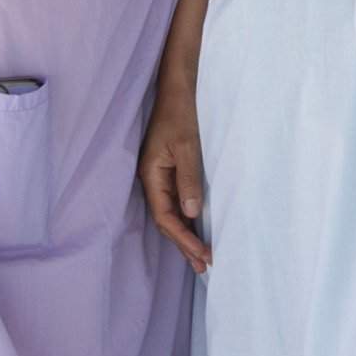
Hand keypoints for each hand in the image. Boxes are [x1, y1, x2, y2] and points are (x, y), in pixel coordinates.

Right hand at [139, 82, 210, 273]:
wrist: (177, 88)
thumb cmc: (181, 114)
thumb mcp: (187, 146)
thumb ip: (188, 179)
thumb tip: (190, 213)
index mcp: (151, 175)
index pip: (165, 217)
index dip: (183, 238)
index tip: (203, 255)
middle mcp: (152, 179)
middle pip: (165, 220)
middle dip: (183, 244)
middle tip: (204, 267)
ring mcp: (159, 176)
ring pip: (170, 214)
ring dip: (185, 235)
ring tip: (201, 258)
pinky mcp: (168, 171)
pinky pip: (174, 202)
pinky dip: (186, 220)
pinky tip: (195, 230)